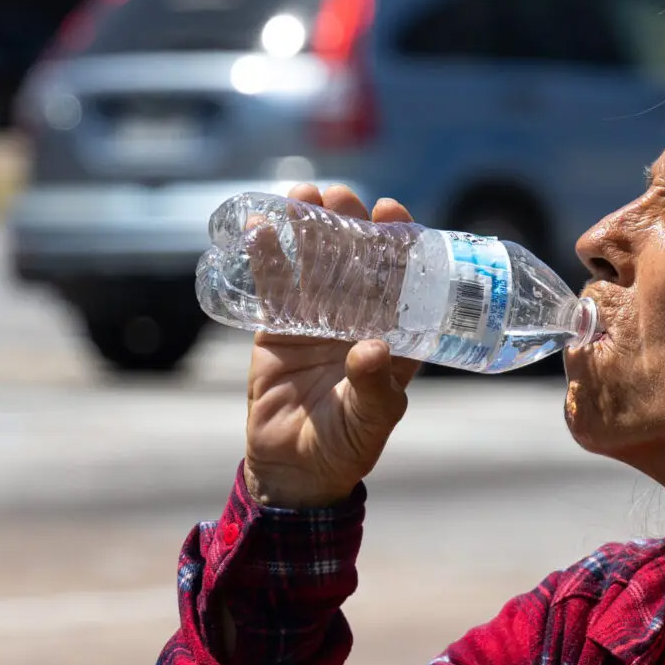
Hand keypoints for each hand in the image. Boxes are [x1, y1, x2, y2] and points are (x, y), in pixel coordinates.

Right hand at [241, 183, 422, 508]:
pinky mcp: (280, 327)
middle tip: (341, 194)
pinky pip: (274, 285)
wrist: (292, 469)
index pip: (404, 279)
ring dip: (310, 228)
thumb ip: (374, 387)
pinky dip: (268, 256)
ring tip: (304, 195)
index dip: (400, 242)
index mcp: (395, 335)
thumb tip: (373, 349)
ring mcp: (319, 319)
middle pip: (358, 260)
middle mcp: (361, 320)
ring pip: (316, 263)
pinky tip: (260, 226)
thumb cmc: (344, 446)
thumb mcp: (368, 420)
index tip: (392, 212)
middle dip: (352, 223)